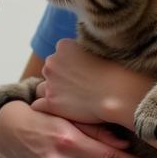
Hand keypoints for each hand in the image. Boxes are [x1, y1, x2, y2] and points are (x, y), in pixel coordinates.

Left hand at [33, 39, 151, 128]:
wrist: (118, 93)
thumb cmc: (115, 72)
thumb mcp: (100, 49)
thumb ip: (85, 51)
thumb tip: (82, 57)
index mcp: (63, 46)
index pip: (61, 55)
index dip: (72, 65)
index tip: (83, 72)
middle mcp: (52, 62)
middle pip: (51, 70)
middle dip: (61, 77)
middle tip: (78, 87)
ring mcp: (50, 83)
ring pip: (43, 87)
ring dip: (53, 92)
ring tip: (70, 100)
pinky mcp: (51, 102)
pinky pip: (38, 105)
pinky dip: (45, 108)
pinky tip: (56, 111)